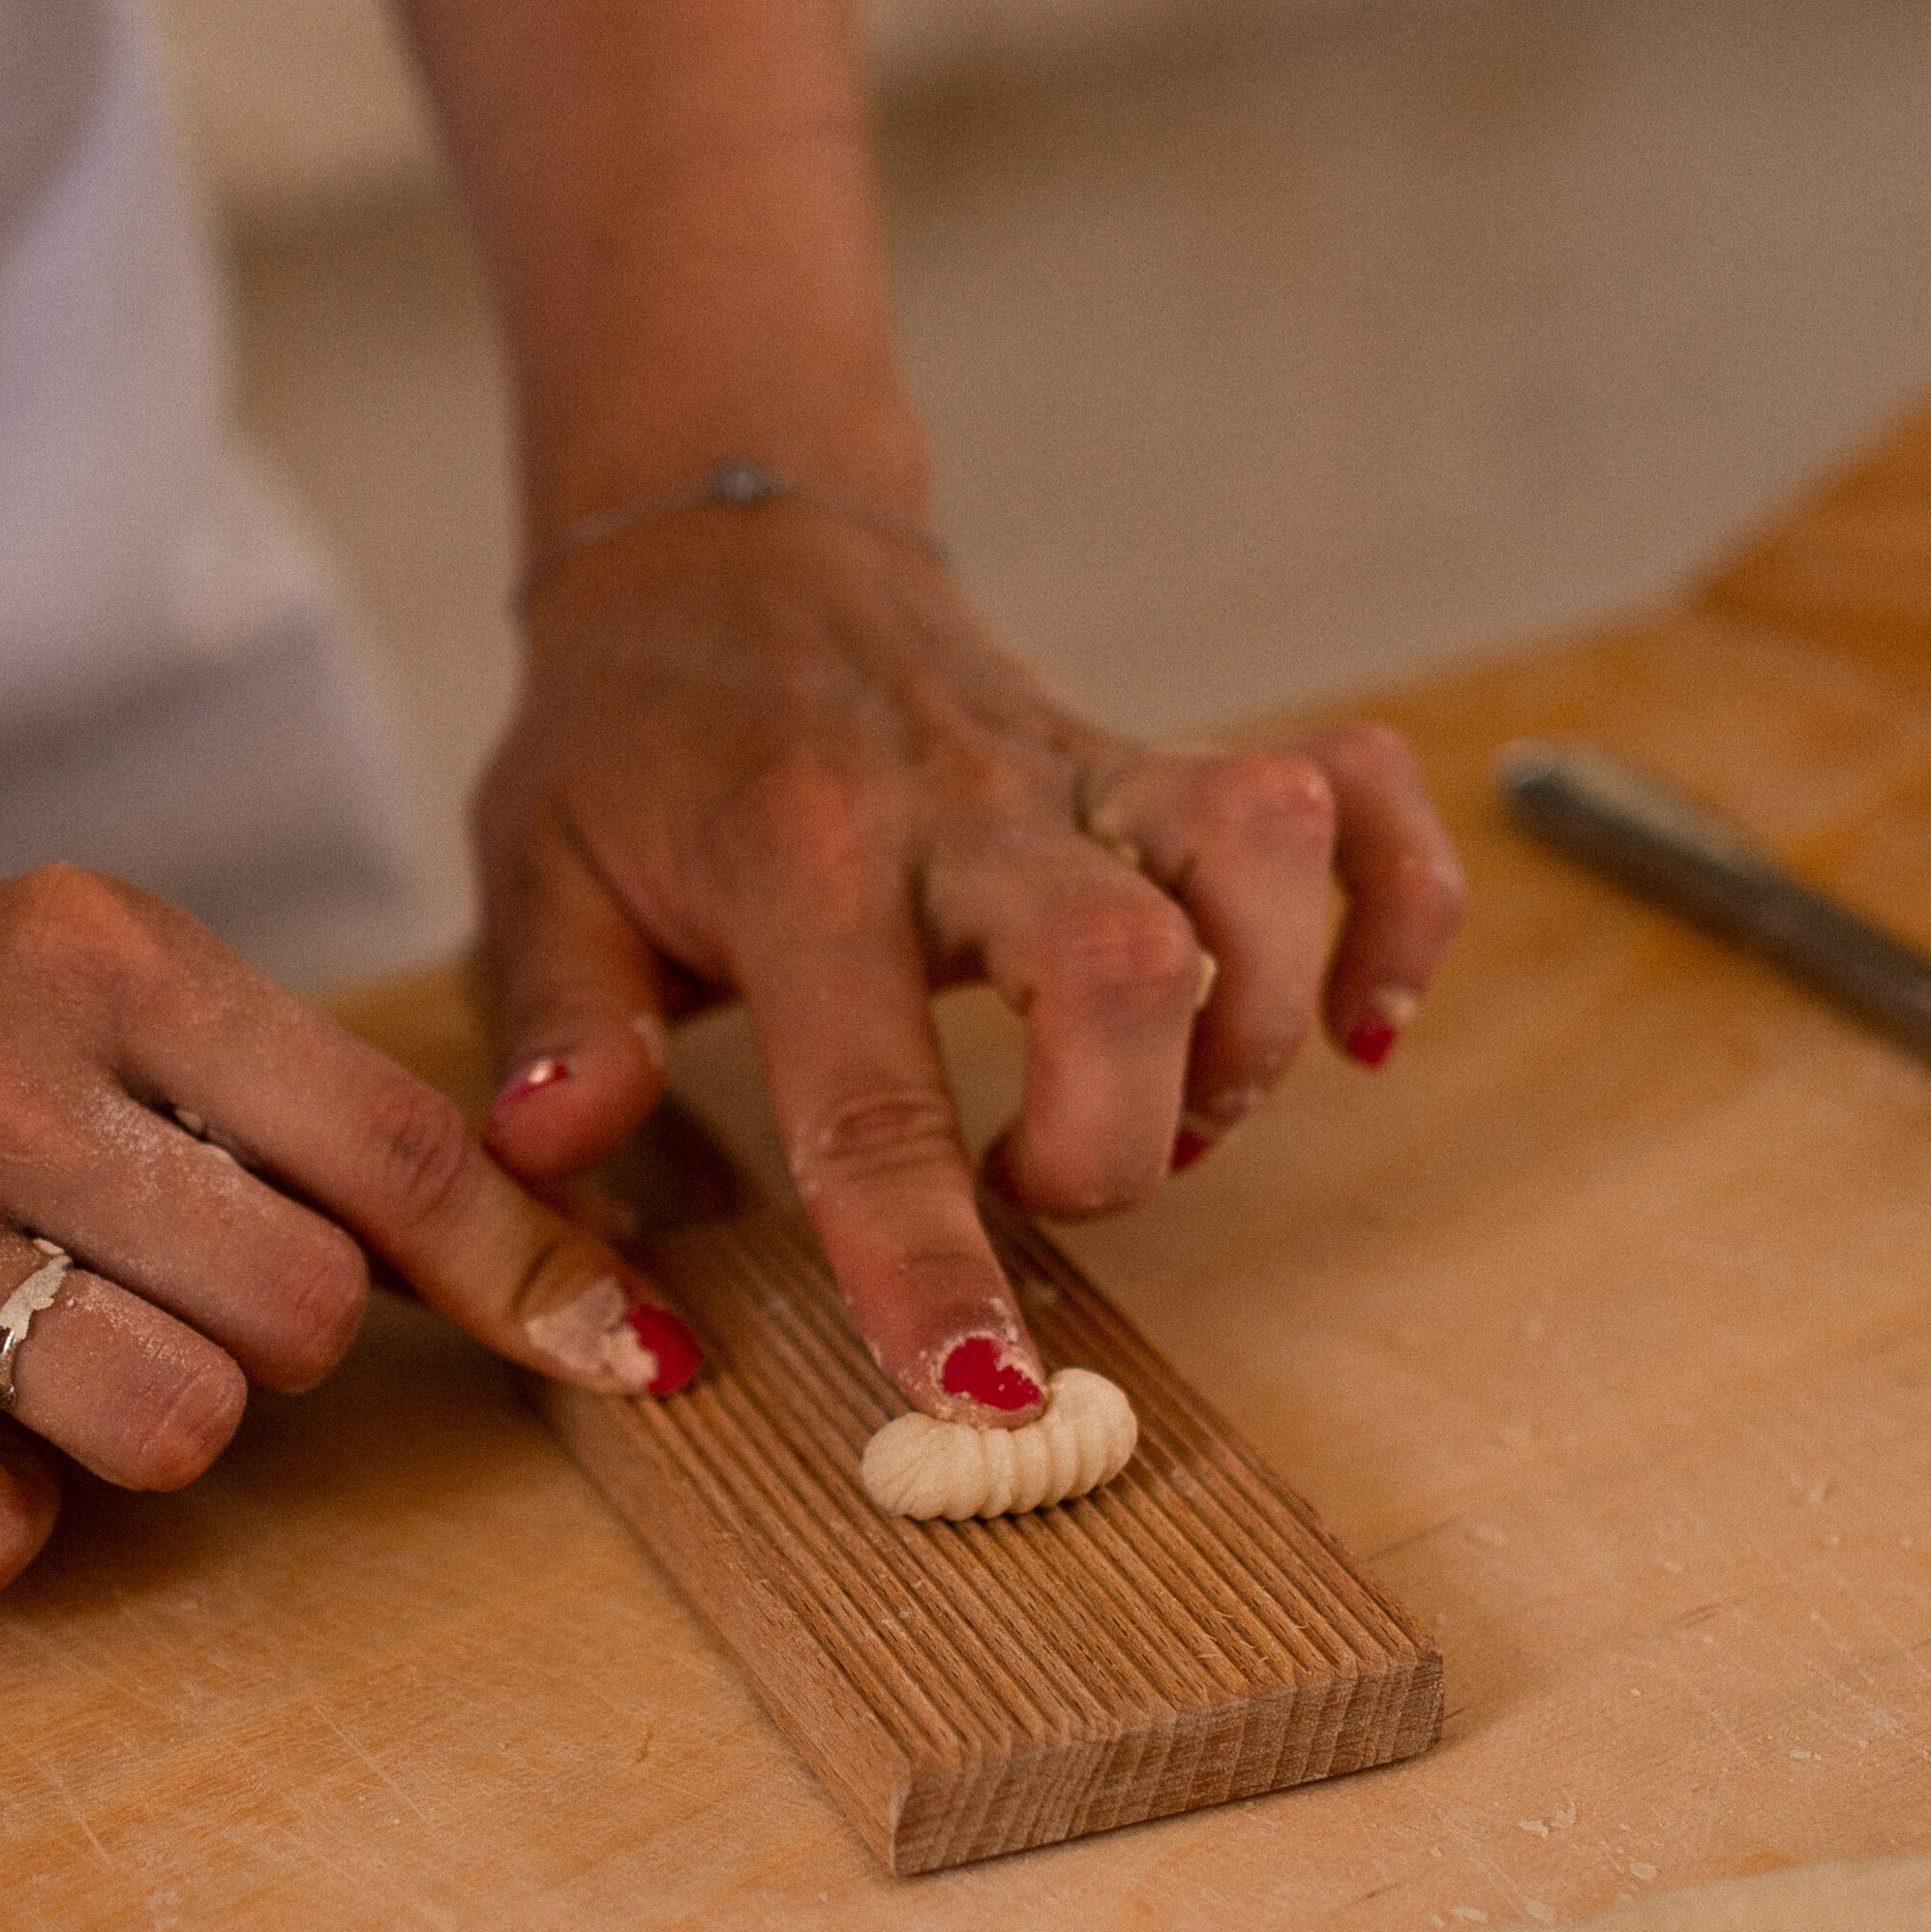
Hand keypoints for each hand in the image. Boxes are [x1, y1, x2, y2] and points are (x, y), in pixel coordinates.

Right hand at [0, 839, 697, 1610]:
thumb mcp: (79, 983)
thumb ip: (290, 1102)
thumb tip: (558, 1270)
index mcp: (93, 954)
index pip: (392, 1143)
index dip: (521, 1268)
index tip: (618, 1348)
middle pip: (307, 1316)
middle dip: (270, 1336)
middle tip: (148, 1286)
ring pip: (176, 1433)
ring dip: (139, 1426)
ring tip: (25, 1347)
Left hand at [474, 507, 1465, 1420]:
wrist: (729, 546)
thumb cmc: (633, 742)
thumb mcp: (532, 873)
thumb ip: (551, 1023)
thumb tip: (552, 1146)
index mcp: (797, 856)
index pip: (870, 1084)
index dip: (928, 1255)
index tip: (980, 1384)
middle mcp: (966, 803)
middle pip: (1122, 959)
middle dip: (1122, 1135)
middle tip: (1049, 1186)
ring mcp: (1087, 768)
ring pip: (1262, 856)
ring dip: (1254, 1029)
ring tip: (1170, 1105)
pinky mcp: (1164, 755)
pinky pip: (1358, 794)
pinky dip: (1398, 910)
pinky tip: (1350, 1021)